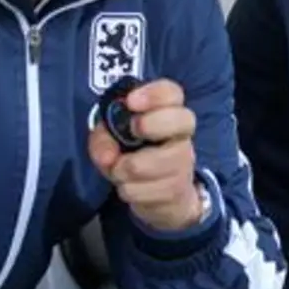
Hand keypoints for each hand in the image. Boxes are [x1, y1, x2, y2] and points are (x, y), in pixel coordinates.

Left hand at [88, 79, 205, 230]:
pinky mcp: (177, 191)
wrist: (163, 196)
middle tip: (133, 131)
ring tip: (120, 170)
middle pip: (181, 120)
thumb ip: (104, 138)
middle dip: (151, 124)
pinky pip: (142, 191)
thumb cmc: (135, 155)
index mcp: (169, 113)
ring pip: (152, 163)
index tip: (130, 102)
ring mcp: (183, 164)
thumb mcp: (112, 140)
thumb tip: (108, 156)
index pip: (171, 93)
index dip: (152, 94)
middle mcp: (182, 136)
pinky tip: (130, 186)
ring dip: (123, 169)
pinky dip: (127, 190)